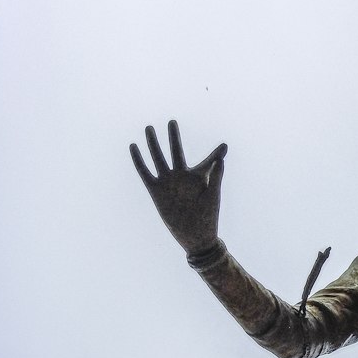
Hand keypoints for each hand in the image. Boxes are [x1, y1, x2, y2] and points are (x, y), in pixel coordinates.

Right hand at [130, 121, 227, 253]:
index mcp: (197, 178)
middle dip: (173, 137)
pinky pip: (144, 172)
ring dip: (153, 143)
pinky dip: (139, 160)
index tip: (224, 146)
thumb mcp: (213, 194)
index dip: (216, 154)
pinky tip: (134, 147)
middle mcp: (181, 177)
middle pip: (175, 151)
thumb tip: (222, 157)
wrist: (194, 235)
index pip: (207, 161)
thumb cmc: (208, 217)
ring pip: (158, 157)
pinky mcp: (155, 191)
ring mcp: (167, 182)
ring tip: (149, 128)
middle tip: (172, 122)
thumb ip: (216, 174)